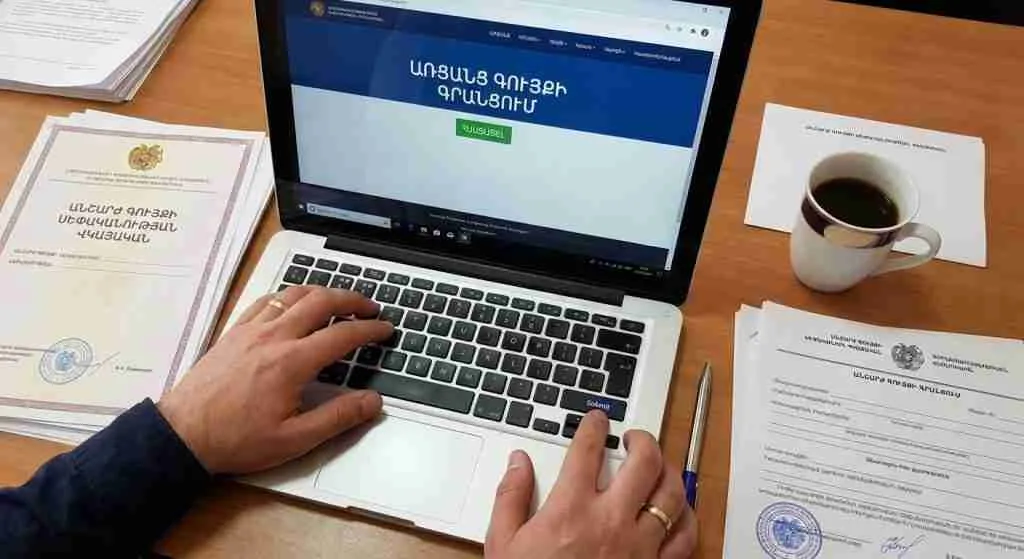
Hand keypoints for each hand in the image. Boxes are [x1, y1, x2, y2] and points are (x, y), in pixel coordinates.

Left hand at [157, 286, 392, 474]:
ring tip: (338, 300)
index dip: (370, 329)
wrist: (183, 435)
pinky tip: (293, 303)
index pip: (343, 334)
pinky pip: (265, 300)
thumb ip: (338, 418)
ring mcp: (250, 330)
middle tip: (370, 307)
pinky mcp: (233, 332)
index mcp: (292, 362)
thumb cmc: (236, 440)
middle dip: (352, 299)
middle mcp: (273, 337)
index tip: (385, 329)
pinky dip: (288, 295)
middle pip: (321, 301)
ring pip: (293, 293)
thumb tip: (372, 402)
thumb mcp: (294, 439)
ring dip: (322, 291)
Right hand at [485, 411, 697, 558]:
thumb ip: (510, 498)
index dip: (594, 425)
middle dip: (642, 439)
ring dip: (667, 471)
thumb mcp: (503, 544)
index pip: (588, 450)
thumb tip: (518, 462)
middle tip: (633, 437)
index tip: (597, 418)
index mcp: (570, 510)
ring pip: (672, 494)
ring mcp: (639, 547)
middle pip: (643, 462)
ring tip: (657, 465)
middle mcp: (610, 522)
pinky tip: (678, 509)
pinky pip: (686, 537)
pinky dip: (687, 517)